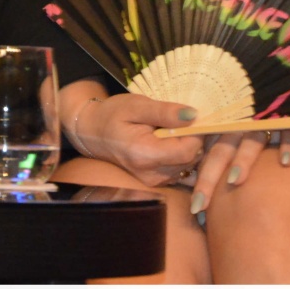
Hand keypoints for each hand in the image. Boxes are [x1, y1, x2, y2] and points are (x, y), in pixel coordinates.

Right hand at [67, 92, 204, 187]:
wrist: (93, 133)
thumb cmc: (113, 115)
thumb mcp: (137, 105)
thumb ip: (165, 112)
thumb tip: (193, 115)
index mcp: (144, 155)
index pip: (188, 151)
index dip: (196, 133)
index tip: (190, 116)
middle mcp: (151, 174)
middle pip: (192, 160)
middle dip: (194, 139)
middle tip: (182, 120)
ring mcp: (155, 182)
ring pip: (190, 166)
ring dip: (190, 147)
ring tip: (174, 129)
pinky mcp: (158, 182)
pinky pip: (183, 170)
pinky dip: (183, 155)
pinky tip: (171, 141)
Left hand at [189, 127, 289, 213]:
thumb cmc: (265, 121)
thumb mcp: (241, 134)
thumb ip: (225, 156)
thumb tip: (206, 188)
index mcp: (227, 127)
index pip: (208, 155)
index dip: (200, 179)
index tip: (195, 208)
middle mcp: (242, 123)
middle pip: (221, 150)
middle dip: (209, 177)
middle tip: (200, 205)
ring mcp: (265, 119)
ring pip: (250, 140)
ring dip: (243, 159)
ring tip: (234, 180)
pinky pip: (289, 131)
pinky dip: (288, 145)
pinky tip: (285, 162)